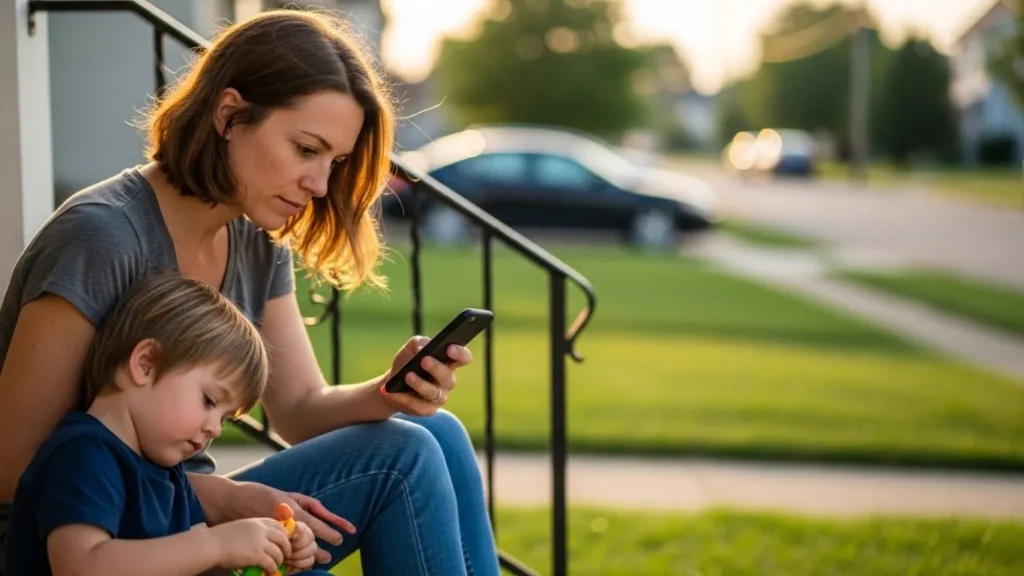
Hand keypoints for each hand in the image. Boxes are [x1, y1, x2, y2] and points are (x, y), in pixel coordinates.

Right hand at [211, 518, 290, 573]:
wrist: (211, 544)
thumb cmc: (221, 538)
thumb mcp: (241, 527)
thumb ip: (254, 531)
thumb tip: (263, 541)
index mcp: (258, 522)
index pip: (279, 525)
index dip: (284, 534)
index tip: (283, 542)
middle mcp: (262, 530)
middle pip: (283, 538)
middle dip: (286, 548)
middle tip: (285, 555)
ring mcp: (260, 542)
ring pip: (279, 552)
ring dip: (279, 560)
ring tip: (276, 565)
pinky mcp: (257, 555)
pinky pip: (272, 562)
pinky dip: (272, 568)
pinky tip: (269, 571)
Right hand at [226, 482, 356, 564]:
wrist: (228, 500)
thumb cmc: (256, 494)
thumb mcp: (283, 495)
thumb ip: (301, 504)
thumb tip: (318, 514)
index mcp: (288, 508)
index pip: (313, 523)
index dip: (328, 532)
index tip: (339, 539)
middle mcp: (281, 522)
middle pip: (304, 540)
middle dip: (317, 550)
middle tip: (328, 557)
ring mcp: (269, 535)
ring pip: (290, 552)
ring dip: (300, 559)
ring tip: (310, 564)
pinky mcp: (257, 548)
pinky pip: (275, 560)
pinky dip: (281, 564)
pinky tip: (286, 567)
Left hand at [378, 335, 472, 416]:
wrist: (391, 385)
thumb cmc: (406, 363)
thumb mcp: (410, 349)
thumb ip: (418, 343)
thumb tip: (422, 347)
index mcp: (448, 363)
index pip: (463, 358)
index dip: (460, 353)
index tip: (449, 348)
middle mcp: (447, 381)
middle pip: (448, 377)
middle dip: (436, 368)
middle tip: (424, 360)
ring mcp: (439, 397)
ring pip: (433, 393)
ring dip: (420, 384)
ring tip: (407, 376)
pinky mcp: (427, 410)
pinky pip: (419, 407)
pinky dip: (405, 399)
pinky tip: (394, 392)